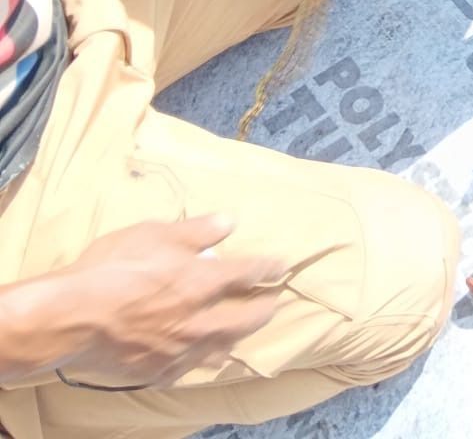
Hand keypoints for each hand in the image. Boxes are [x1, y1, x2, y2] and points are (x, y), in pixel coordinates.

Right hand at [59, 217, 282, 388]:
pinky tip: (201, 356)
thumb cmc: (112, 267)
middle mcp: (199, 319)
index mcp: (202, 282)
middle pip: (246, 318)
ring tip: (242, 332)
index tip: (281, 265)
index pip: (249, 273)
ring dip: (236, 338)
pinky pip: (189, 368)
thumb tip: (230, 221)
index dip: (269, 267)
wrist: (70, 318)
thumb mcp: (156, 233)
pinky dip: (201, 359)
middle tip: (272, 302)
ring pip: (222, 348)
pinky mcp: (156, 372)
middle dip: (264, 309)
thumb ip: (198, 229)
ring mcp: (179, 350)